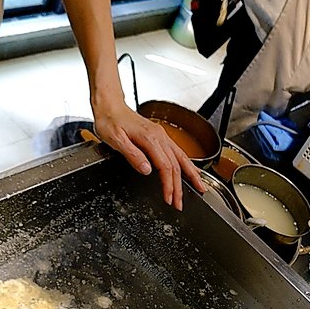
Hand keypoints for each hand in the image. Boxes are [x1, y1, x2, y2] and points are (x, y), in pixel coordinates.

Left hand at [92, 100, 206, 210]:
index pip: (165, 167)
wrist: (109, 105)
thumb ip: (132, 155)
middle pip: (176, 165)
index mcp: (150, 139)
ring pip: (181, 158)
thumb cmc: (109, 121)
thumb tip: (146, 170)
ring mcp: (161, 136)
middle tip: (180, 204)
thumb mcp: (115, 140)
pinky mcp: (160, 136)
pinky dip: (187, 164)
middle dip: (180, 187)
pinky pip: (178, 152)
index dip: (169, 185)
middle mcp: (159, 137)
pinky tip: (191, 171)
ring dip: (191, 175)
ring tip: (200, 188)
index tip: (169, 199)